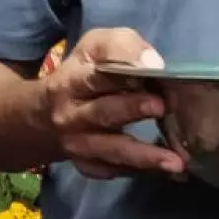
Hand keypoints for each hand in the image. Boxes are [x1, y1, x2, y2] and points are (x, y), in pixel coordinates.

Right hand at [40, 27, 184, 179]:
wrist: (42, 116)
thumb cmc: (82, 73)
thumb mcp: (95, 47)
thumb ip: (122, 47)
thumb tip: (152, 63)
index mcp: (72, 81)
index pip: (96, 76)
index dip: (124, 73)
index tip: (155, 72)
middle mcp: (71, 116)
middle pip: (103, 113)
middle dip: (132, 110)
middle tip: (162, 107)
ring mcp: (77, 145)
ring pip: (110, 151)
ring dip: (143, 157)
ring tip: (175, 162)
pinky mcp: (86, 165)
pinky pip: (113, 171)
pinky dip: (139, 172)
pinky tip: (166, 171)